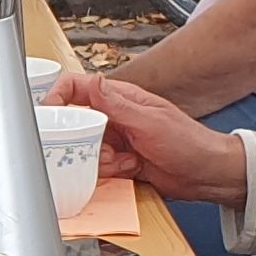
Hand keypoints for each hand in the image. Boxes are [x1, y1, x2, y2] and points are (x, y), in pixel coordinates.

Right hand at [60, 72, 249, 205]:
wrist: (207, 174)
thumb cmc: (189, 142)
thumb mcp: (150, 121)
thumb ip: (116, 104)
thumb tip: (91, 81)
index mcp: (121, 98)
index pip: (78, 88)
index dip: (58, 97)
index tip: (48, 112)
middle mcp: (115, 118)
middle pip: (76, 123)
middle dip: (82, 141)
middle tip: (101, 148)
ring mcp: (117, 140)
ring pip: (85, 149)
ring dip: (100, 160)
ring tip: (126, 161)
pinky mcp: (120, 162)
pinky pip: (98, 168)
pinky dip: (110, 172)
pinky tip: (130, 170)